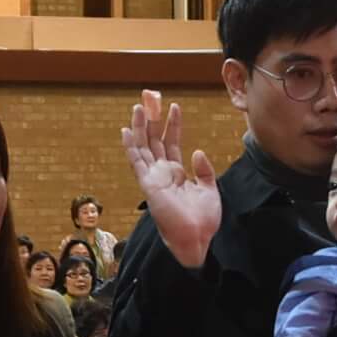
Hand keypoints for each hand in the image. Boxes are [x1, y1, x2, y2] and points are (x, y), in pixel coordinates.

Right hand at [122, 89, 220, 271]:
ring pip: (144, 146)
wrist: (197, 239)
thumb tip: (198, 151)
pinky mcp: (148, 184)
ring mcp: (153, 178)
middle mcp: (162, 173)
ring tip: (140, 106)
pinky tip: (126, 130)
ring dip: (140, 126)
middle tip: (151, 98)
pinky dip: (131, 146)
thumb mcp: (209, 190)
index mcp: (176, 173)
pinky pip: (137, 162)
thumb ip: (203, 170)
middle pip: (154, 140)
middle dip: (153, 119)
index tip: (174, 106)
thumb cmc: (203, 221)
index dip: (172, 124)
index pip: (172, 143)